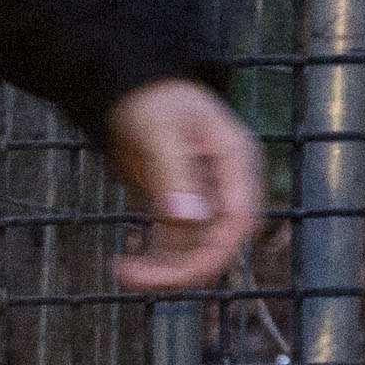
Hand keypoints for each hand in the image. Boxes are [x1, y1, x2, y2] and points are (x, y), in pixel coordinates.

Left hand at [103, 76, 263, 295]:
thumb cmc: (151, 97)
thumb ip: (174, 173)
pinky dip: (154, 257)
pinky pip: (173, 241)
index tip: (179, 273)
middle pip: (217, 241)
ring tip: (125, 274)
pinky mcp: (178, 205)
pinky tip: (128, 265)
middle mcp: (225, 184)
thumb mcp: (160, 129)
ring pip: (194, 247)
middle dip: (182, 267)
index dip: (214, 251)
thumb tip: (189, 219)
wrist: (132, 86)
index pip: (238, 218)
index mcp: (235, 160)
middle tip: (134, 277)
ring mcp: (203, 197)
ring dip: (164, 268)